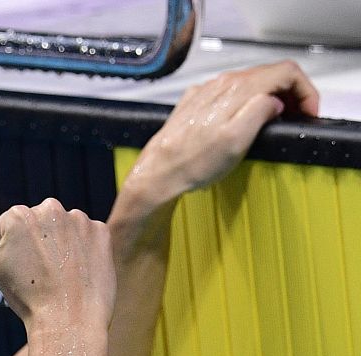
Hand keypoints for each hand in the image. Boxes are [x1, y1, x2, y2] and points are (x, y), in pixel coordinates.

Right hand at [0, 198, 115, 329]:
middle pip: (39, 220)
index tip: (21, 266)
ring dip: (63, 243)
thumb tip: (18, 237)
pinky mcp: (101, 231)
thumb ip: (3, 242)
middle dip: (39, 238)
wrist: (68, 318)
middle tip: (42, 270)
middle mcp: (49, 209)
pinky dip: (84, 250)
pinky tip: (79, 272)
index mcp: (18, 215)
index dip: (12, 248)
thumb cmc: (28, 297)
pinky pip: (88, 236)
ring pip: (65, 227)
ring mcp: (78, 218)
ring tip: (62, 274)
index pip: (9, 224)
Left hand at [129, 60, 319, 201]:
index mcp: (236, 89)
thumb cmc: (193, 163)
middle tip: (297, 119)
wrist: (157, 174)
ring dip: (270, 98)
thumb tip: (275, 101)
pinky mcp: (195, 104)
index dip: (304, 91)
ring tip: (276, 122)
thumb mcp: (238, 140)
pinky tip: (245, 121)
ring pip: (250, 84)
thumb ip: (261, 112)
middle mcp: (220, 84)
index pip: (285, 72)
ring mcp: (206, 92)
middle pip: (269, 75)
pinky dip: (246, 102)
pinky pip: (229, 94)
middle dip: (291, 94)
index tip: (308, 113)